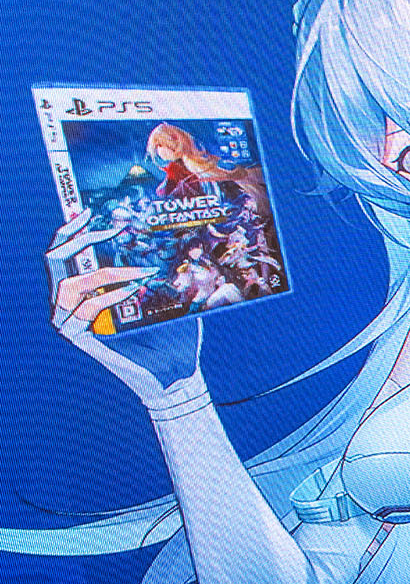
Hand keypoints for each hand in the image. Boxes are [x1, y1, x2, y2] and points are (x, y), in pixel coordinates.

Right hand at [47, 213, 205, 408]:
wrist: (177, 373)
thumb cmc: (173, 334)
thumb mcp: (170, 293)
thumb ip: (166, 268)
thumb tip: (181, 235)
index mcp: (86, 290)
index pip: (66, 254)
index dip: (70, 230)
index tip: (85, 209)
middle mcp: (71, 303)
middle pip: (54, 261)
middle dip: (75, 239)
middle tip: (103, 226)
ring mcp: (71, 321)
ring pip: (67, 284)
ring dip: (105, 272)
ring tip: (139, 272)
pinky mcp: (79, 338)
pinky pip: (84, 309)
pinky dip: (110, 296)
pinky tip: (136, 291)